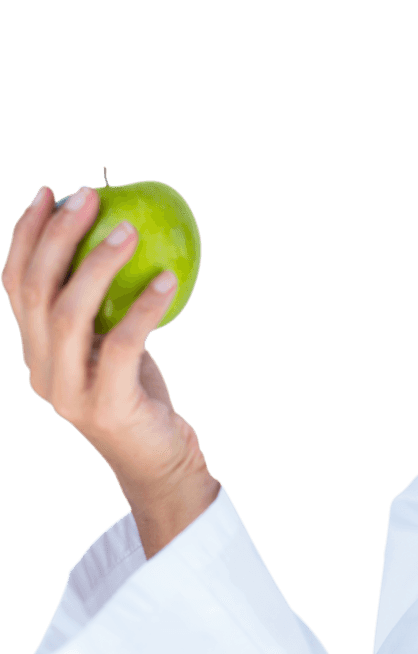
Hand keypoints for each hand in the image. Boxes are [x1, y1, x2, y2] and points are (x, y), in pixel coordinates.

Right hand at [2, 185, 209, 508]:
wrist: (157, 461)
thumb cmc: (137, 393)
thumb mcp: (109, 346)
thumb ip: (100, 308)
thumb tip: (119, 233)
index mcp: (34, 351)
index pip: (14, 284)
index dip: (25, 235)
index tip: (47, 191)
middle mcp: (40, 370)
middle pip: (35, 292)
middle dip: (56, 236)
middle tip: (88, 196)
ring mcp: (69, 393)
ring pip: (69, 315)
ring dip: (98, 265)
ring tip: (128, 230)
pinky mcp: (107, 407)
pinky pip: (123, 346)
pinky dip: (143, 308)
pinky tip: (166, 280)